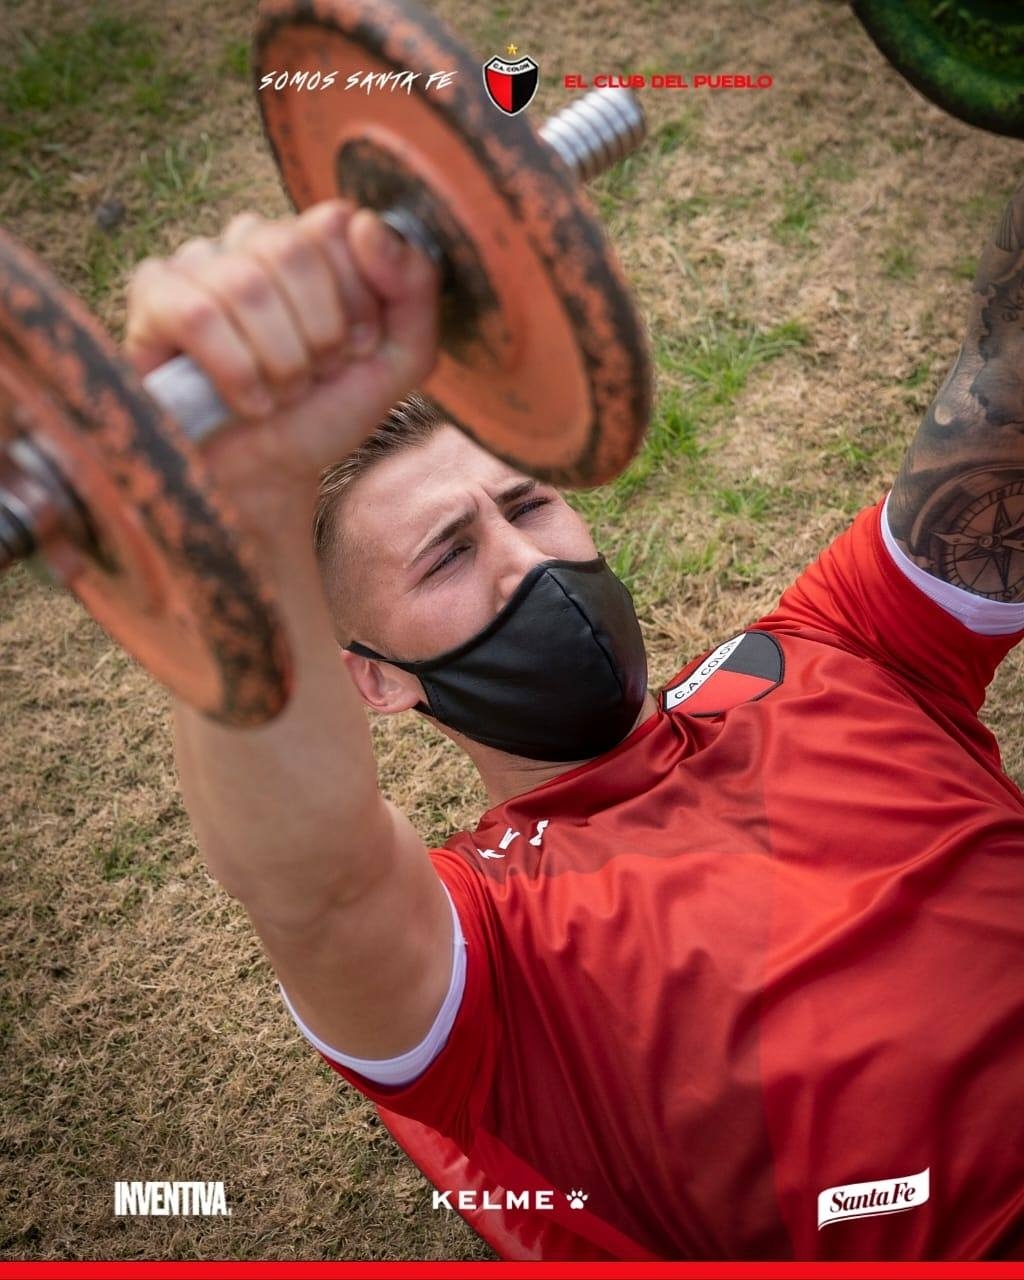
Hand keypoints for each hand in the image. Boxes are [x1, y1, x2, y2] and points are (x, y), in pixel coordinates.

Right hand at [124, 199, 439, 530]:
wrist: (270, 478)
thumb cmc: (323, 415)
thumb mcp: (398, 360)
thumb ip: (415, 289)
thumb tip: (368, 224)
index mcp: (308, 245)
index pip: (335, 222)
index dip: (355, 296)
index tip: (355, 350)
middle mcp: (250, 243)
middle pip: (291, 248)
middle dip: (317, 334)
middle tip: (314, 377)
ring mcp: (197, 265)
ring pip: (245, 283)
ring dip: (279, 361)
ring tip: (280, 394)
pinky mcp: (152, 299)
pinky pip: (197, 314)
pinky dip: (235, 370)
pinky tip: (246, 401)